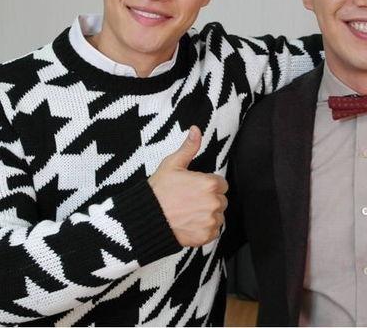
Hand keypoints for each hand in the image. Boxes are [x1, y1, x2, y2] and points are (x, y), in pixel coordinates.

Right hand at [148, 126, 228, 246]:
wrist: (145, 219)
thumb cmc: (158, 191)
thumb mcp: (172, 164)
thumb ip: (189, 147)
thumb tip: (196, 129)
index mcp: (209, 184)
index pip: (221, 184)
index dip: (208, 185)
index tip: (195, 188)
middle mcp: (213, 202)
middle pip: (221, 200)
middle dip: (209, 200)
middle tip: (190, 200)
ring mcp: (210, 221)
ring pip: (218, 216)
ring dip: (208, 215)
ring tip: (188, 212)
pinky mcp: (205, 236)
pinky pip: (213, 232)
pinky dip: (204, 229)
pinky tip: (189, 223)